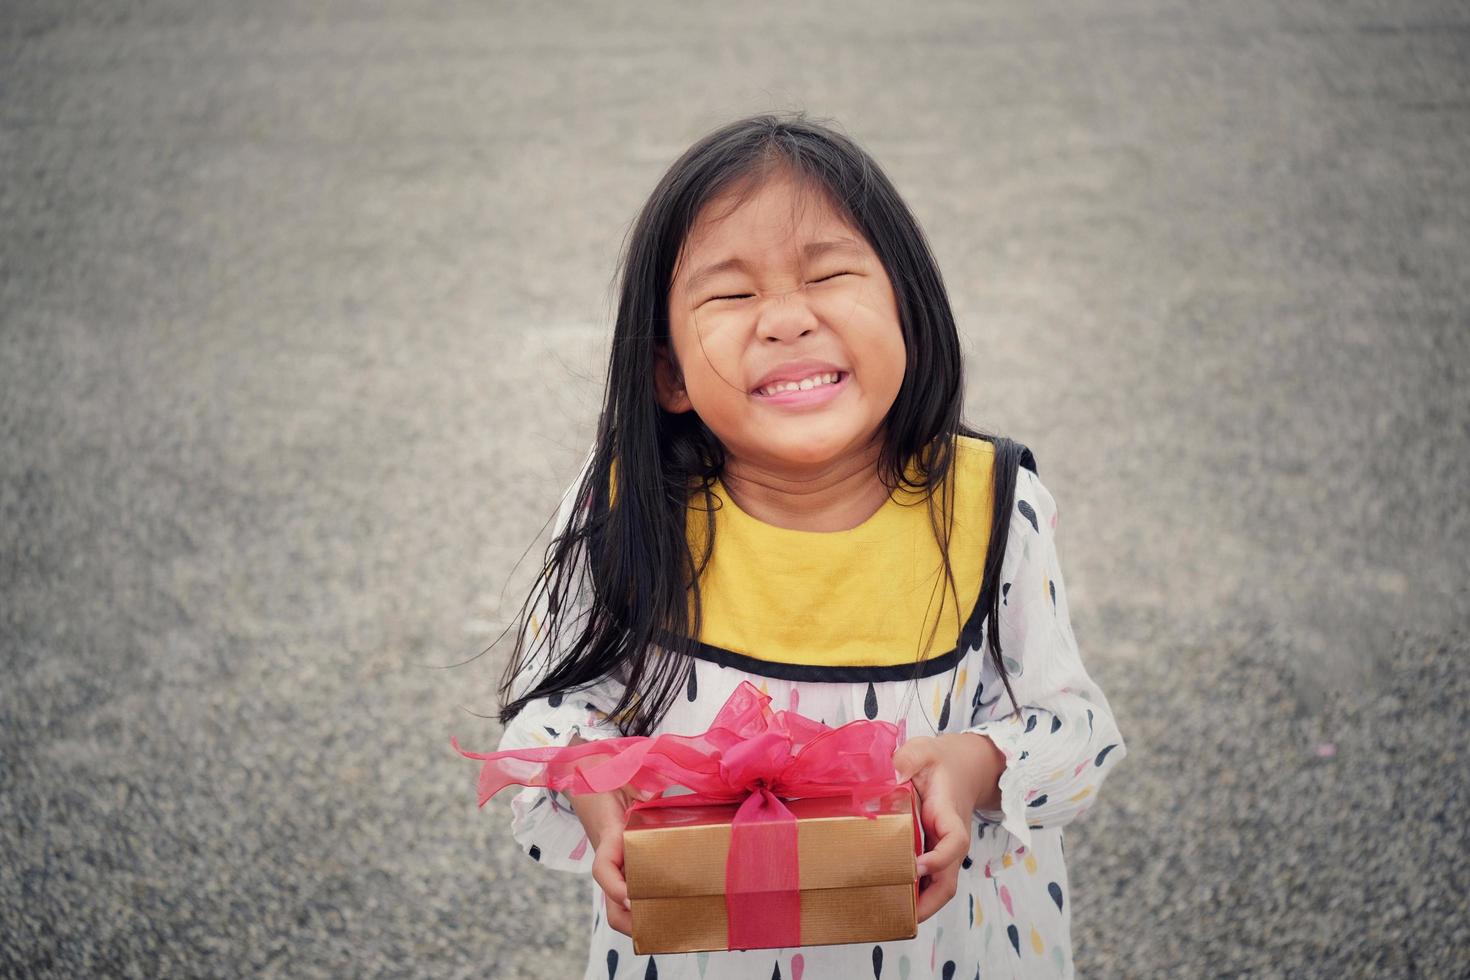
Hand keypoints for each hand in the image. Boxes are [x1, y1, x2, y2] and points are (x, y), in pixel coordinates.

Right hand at [565, 735, 654, 936]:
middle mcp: (609, 853)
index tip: (633, 896)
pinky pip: (631, 886)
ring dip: (640, 915)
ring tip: (674, 919)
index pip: (603, 868)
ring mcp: (615, 859)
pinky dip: (646, 899)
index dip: (615, 887)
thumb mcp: (619, 772)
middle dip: (632, 920)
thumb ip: (636, 785)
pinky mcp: (624, 857)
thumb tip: (652, 798)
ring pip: (619, 900)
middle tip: (664, 922)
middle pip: (611, 901)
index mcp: (608, 834)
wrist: (581, 769)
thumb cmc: (601, 770)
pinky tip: (673, 901)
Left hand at [892, 732, 1006, 922]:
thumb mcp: (924, 750)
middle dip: (929, 903)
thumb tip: (892, 775)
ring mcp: (943, 849)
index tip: (915, 866)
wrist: (962, 768)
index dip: (939, 859)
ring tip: (890, 917)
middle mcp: (950, 839)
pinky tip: (890, 901)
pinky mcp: (934, 852)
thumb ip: (909, 758)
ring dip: (921, 905)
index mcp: (949, 814)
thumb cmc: (941, 761)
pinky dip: (915, 895)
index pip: (955, 843)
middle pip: (948, 880)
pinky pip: (929, 880)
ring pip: (940, 886)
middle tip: (901, 916)